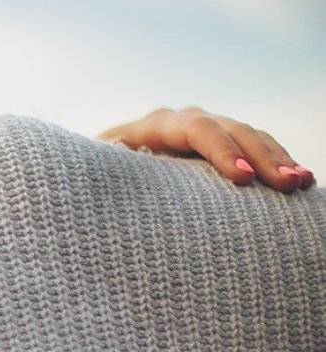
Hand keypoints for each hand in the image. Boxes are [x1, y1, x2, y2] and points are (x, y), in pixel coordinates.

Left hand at [98, 106, 313, 191]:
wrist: (104, 173)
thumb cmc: (97, 174)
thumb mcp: (94, 168)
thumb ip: (106, 160)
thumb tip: (121, 151)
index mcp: (158, 124)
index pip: (198, 130)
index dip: (222, 151)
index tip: (242, 179)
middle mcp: (189, 122)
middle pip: (234, 131)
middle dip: (263, 158)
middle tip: (287, 184)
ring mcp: (210, 133)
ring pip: (253, 139)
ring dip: (279, 160)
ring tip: (302, 182)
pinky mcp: (223, 149)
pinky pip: (257, 151)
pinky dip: (278, 164)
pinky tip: (302, 181)